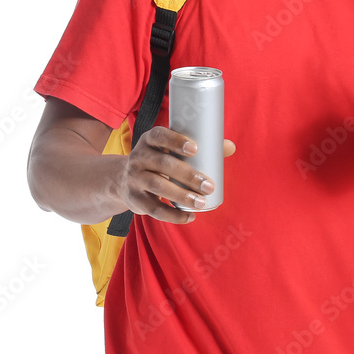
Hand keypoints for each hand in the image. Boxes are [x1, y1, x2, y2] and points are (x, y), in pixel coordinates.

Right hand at [117, 127, 235, 223]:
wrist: (122, 180)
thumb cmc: (158, 161)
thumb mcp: (170, 151)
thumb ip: (200, 149)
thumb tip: (231, 147)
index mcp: (149, 140)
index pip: (159, 136)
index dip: (175, 141)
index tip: (195, 149)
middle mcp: (138, 157)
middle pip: (163, 164)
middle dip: (188, 175)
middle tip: (209, 186)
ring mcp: (134, 178)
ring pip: (158, 186)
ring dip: (182, 196)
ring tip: (201, 203)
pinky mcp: (134, 199)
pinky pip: (153, 208)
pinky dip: (172, 215)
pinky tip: (189, 218)